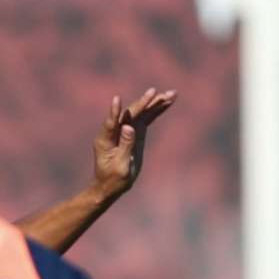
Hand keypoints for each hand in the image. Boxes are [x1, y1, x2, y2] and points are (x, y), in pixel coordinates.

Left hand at [89, 88, 176, 202]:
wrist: (112, 185)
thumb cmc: (113, 179)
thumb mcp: (120, 165)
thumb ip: (125, 145)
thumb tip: (129, 127)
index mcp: (106, 139)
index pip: (111, 123)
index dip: (115, 112)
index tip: (116, 99)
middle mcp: (115, 129)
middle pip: (131, 113)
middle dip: (144, 103)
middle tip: (156, 92)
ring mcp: (126, 128)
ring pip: (141, 112)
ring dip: (155, 103)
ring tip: (171, 94)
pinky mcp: (136, 131)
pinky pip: (147, 118)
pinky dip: (156, 111)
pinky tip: (167, 102)